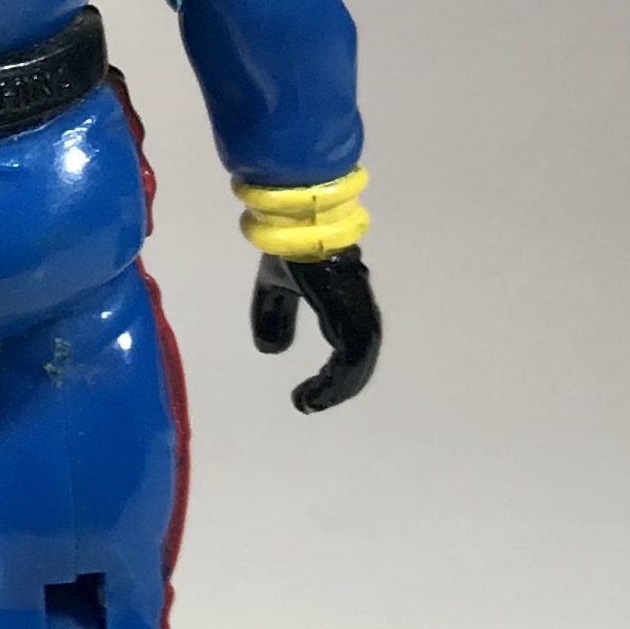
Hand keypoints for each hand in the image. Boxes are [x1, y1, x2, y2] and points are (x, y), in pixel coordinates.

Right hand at [250, 247, 381, 413]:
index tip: (308, 393)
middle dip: (338, 386)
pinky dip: (335, 382)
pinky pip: (350, 359)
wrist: (298, 224)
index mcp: (343, 301)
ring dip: (337, 388)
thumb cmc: (290, 247)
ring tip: (311, 403)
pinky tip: (314, 393)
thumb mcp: (274, 286)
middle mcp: (357, 308)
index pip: (350, 345)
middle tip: (310, 404)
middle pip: (360, 359)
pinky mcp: (351, 313)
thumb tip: (269, 349)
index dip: (334, 372)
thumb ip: (274, 314)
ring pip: (358, 363)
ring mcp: (357, 310)